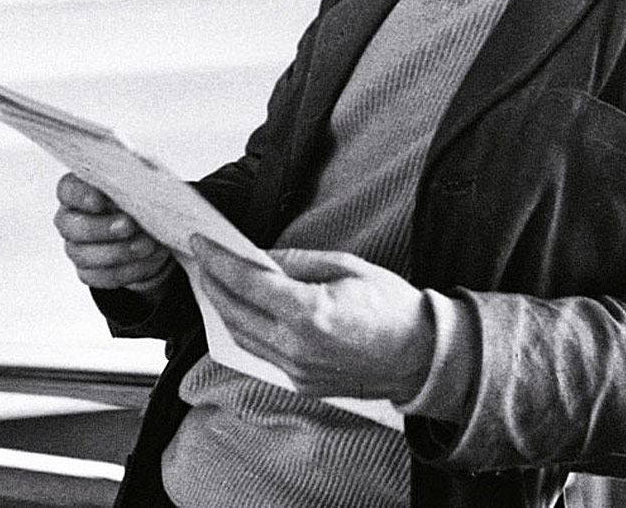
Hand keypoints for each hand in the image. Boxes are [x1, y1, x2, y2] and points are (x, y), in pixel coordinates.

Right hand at [54, 173, 172, 289]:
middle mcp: (70, 220)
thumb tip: (141, 188)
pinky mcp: (87, 271)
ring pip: (85, 254)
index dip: (81, 196)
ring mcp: (75, 247)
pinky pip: (101, 275)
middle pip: (73, 226)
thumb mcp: (139, 190)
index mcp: (77, 192)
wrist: (151, 237)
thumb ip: (133, 188)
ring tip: (146, 245)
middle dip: (102, 228)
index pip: (68, 190)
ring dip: (118, 252)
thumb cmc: (139, 205)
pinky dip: (126, 270)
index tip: (100, 201)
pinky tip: (144, 261)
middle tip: (129, 225)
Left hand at [189, 236, 433, 402]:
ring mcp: (297, 370)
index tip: (201, 243)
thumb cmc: (393, 307)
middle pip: (234, 312)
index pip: (246, 283)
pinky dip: (245, 329)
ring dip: (223, 308)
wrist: (423, 357)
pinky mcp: (301, 383)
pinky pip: (260, 354)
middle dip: (212, 283)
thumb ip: (297, 262)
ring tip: (215, 282)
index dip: (218, 260)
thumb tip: (261, 257)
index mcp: (309, 313)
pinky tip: (242, 311)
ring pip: (241, 337)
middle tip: (201, 259)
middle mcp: (296, 347)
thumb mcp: (347, 266)